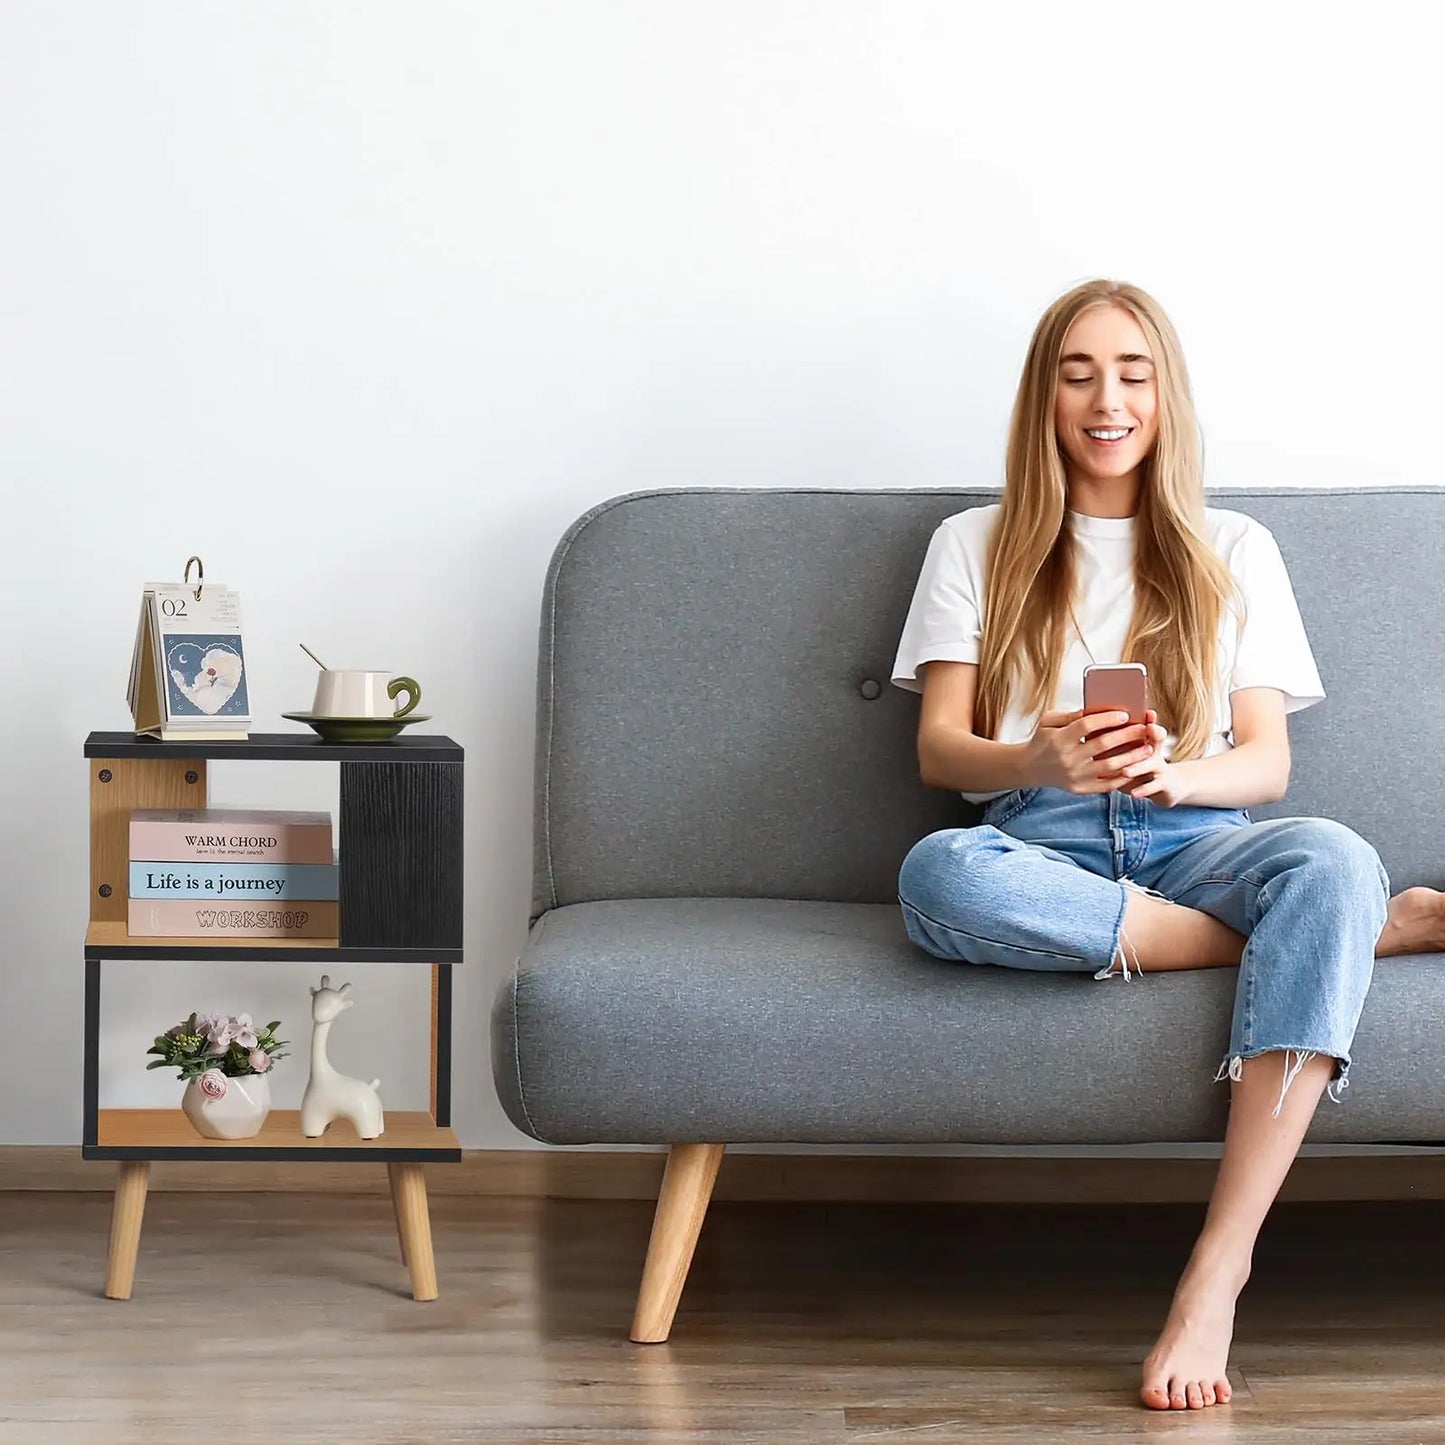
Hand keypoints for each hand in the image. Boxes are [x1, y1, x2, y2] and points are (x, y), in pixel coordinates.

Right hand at [1024, 708, 1158, 794]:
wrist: (1031, 768)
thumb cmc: (1043, 740)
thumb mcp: (1048, 721)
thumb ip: (1068, 715)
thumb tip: (1091, 710)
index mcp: (1059, 739)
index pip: (1086, 726)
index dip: (1107, 719)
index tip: (1125, 715)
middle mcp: (1067, 758)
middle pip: (1102, 745)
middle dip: (1127, 735)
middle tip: (1144, 729)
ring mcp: (1074, 776)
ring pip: (1110, 766)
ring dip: (1132, 756)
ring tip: (1147, 748)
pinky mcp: (1080, 789)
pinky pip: (1106, 784)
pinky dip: (1122, 777)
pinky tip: (1135, 767)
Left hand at [1106, 709, 1190, 805]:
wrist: (1166, 785)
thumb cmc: (1138, 762)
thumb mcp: (1131, 748)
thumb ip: (1114, 736)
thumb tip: (1090, 722)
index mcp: (1147, 738)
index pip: (1149, 724)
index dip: (1147, 719)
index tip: (1141, 713)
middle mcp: (1155, 750)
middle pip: (1155, 739)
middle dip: (1139, 737)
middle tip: (1131, 735)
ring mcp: (1160, 767)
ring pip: (1150, 764)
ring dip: (1137, 767)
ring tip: (1125, 771)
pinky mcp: (1163, 784)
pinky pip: (1153, 787)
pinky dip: (1143, 790)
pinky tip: (1134, 794)